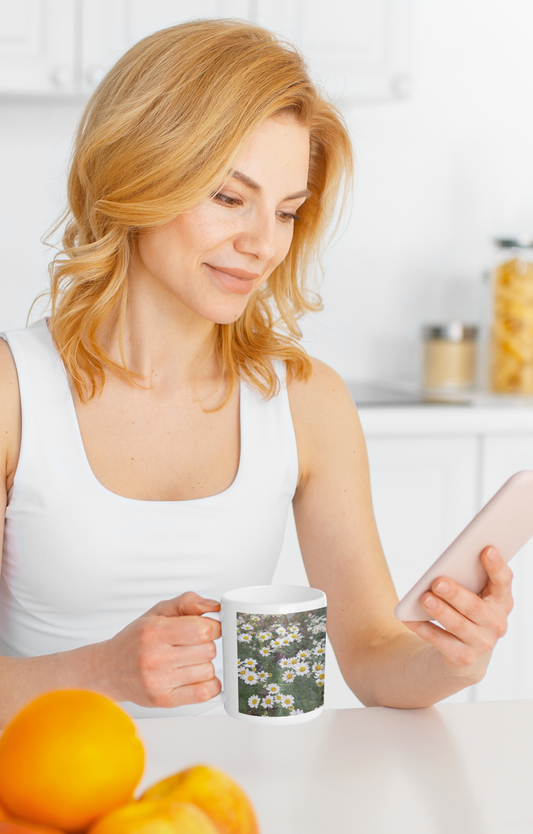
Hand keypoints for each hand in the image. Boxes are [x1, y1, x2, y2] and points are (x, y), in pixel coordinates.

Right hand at [101, 592, 221, 707]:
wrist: (108, 669)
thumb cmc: (135, 640)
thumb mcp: (158, 612)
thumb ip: (188, 603)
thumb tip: (215, 607)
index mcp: (154, 631)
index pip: (202, 630)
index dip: (213, 626)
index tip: (210, 627)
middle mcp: (155, 657)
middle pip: (208, 650)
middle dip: (207, 645)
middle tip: (193, 644)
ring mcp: (159, 681)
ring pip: (208, 671)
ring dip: (204, 664)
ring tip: (189, 660)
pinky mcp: (164, 700)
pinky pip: (203, 694)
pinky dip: (209, 685)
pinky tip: (197, 676)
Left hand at [403, 546, 512, 683]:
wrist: (466, 653)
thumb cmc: (467, 610)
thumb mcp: (473, 594)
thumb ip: (468, 578)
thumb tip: (446, 565)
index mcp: (502, 601)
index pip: (503, 581)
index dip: (496, 566)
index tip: (486, 549)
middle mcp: (496, 623)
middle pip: (475, 606)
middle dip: (456, 593)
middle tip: (438, 581)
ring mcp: (482, 642)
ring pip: (459, 625)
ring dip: (440, 611)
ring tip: (424, 598)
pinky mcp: (463, 657)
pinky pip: (440, 641)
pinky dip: (423, 628)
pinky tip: (408, 618)